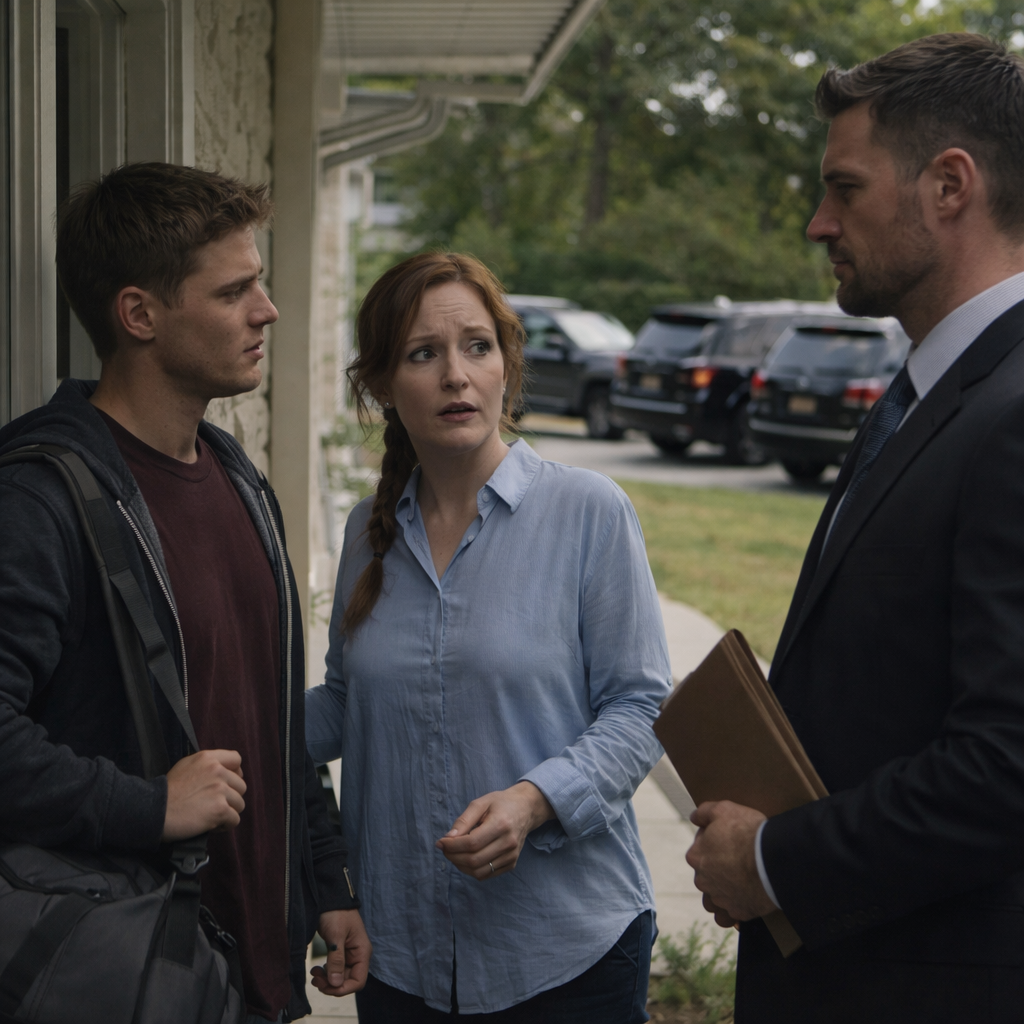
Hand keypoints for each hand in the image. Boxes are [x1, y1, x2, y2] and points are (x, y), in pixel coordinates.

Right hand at [161, 749, 245, 841]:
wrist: (155, 811)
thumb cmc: (167, 792)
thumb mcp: (185, 766)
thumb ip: (206, 765)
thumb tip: (224, 771)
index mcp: (209, 758)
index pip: (236, 760)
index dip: (235, 774)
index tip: (227, 784)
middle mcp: (218, 771)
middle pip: (241, 786)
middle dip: (230, 798)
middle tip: (213, 805)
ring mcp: (220, 790)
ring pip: (240, 804)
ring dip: (228, 812)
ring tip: (210, 816)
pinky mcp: (221, 809)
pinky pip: (235, 820)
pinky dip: (224, 826)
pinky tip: (211, 825)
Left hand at [309, 909, 371, 996]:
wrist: (330, 898)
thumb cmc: (336, 913)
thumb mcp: (335, 936)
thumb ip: (336, 960)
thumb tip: (335, 984)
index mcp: (362, 952)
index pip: (358, 981)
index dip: (343, 988)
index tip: (327, 986)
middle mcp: (357, 955)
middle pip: (347, 981)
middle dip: (331, 984)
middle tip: (315, 979)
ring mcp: (348, 954)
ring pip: (339, 976)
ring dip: (327, 979)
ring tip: (314, 973)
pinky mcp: (339, 951)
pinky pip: (334, 969)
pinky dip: (325, 972)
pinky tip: (316, 969)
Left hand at [435, 781, 554, 879]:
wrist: (525, 809)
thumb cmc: (500, 803)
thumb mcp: (480, 803)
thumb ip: (463, 821)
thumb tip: (447, 839)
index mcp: (501, 824)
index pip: (472, 843)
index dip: (452, 846)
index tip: (440, 842)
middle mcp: (508, 842)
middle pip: (474, 860)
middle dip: (453, 857)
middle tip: (445, 849)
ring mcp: (512, 855)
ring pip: (479, 871)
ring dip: (460, 866)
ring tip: (454, 854)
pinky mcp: (512, 863)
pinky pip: (487, 874)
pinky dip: (472, 870)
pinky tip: (467, 858)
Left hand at [685, 801, 775, 921]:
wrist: (772, 861)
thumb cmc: (748, 832)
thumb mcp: (724, 809)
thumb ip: (704, 812)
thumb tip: (694, 818)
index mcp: (696, 856)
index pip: (700, 848)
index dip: (715, 841)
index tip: (731, 840)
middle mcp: (703, 880)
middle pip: (707, 874)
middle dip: (718, 868)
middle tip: (739, 859)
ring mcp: (720, 899)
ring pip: (715, 898)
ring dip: (722, 892)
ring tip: (739, 884)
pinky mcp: (738, 913)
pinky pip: (730, 917)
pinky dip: (734, 911)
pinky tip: (743, 901)